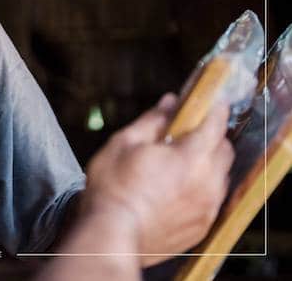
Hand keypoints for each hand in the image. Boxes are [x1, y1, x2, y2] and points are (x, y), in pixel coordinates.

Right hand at [79, 93, 233, 265]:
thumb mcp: (124, 143)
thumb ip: (152, 121)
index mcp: (190, 158)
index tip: (211, 102)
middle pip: (224, 150)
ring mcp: (207, 208)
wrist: (112, 234)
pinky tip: (179, 189)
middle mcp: (207, 183)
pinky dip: (202, 189)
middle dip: (212, 137)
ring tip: (180, 164)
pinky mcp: (201, 228)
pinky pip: (212, 201)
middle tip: (189, 133)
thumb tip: (170, 103)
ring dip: (208, 164)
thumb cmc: (113, 189)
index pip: (215, 125)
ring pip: (220, 177)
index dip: (214, 109)